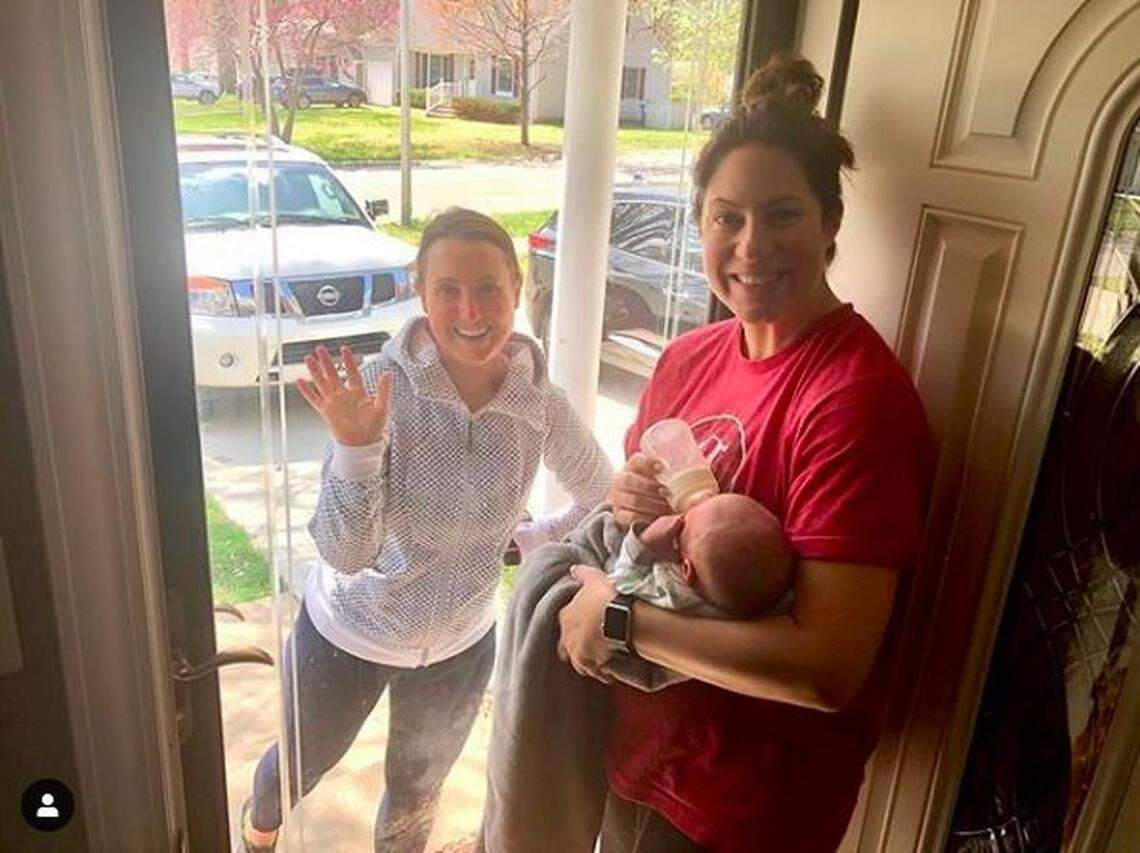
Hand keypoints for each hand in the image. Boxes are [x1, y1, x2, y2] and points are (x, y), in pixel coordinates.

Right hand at [297, 345, 391, 446]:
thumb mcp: (382, 408)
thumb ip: (384, 390)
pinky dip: (306, 391)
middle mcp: (344, 395)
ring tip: (308, 358)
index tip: (344, 349)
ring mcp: (334, 402)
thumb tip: (387, 374)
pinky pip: (314, 399)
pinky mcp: (326, 412)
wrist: (363, 444)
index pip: (352, 373)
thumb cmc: (375, 427)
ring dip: (315, 371)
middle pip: (333, 374)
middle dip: (326, 362)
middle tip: (320, 348)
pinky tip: (300, 381)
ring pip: (322, 383)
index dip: (348, 361)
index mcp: (358, 392)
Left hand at [557, 565, 617, 682]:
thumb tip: (573, 569)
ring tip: (606, 658)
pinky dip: (605, 672)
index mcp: (565, 617)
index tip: (588, 626)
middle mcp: (567, 638)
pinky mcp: (593, 666)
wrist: (620, 617)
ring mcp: (578, 654)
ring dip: (591, 662)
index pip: (565, 624)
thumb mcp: (594, 578)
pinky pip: (598, 674)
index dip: (576, 626)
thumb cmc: (605, 596)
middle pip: (568, 648)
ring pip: (582, 664)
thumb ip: (582, 574)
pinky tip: (614, 668)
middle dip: (578, 648)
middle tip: (594, 646)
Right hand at [609, 452, 672, 526]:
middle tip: (668, 493)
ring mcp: (617, 498)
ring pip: (633, 500)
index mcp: (630, 467)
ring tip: (668, 507)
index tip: (664, 468)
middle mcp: (619, 481)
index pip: (636, 460)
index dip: (650, 462)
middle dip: (651, 487)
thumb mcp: (652, 477)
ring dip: (654, 505)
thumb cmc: (646, 489)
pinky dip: (646, 517)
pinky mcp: (618, 514)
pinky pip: (631, 516)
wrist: (629, 506)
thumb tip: (674, 474)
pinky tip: (657, 517)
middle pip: (629, 480)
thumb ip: (662, 474)